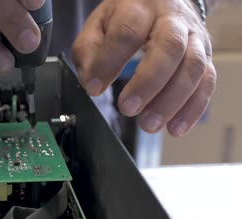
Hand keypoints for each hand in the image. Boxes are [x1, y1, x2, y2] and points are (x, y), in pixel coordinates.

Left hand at [72, 0, 216, 136]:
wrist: (167, 0)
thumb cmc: (127, 17)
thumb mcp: (99, 24)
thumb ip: (88, 51)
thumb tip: (91, 83)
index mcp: (139, 6)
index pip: (126, 32)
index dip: (109, 62)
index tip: (94, 88)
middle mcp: (171, 19)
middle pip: (169, 47)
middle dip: (148, 82)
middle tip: (128, 108)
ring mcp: (193, 37)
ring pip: (193, 67)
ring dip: (172, 101)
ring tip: (149, 124)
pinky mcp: (206, 56)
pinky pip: (207, 82)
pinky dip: (192, 108)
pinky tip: (175, 128)